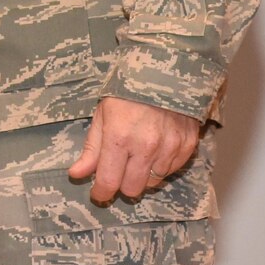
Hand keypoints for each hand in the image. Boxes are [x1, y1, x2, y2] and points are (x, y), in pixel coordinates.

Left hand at [67, 96, 200, 204]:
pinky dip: (161, 166)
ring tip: (138, 155)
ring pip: (153, 182)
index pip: (109, 182)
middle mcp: (146, 146)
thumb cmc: (127, 92)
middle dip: (122, 185)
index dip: (101, 193)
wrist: (165, 71)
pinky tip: (156, 149)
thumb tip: (76, 174)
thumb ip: (92, 149)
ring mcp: (169, 147)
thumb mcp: (102, 115)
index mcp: (119, 137)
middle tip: (118, 171)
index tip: (98, 193)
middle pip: (133, 189)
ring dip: (143, 175)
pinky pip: (172, 170)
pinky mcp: (187, 146)